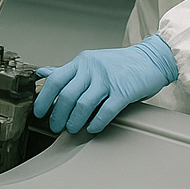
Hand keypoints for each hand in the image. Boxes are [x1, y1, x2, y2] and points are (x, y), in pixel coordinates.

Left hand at [34, 35, 177, 133]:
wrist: (151, 59)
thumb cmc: (118, 64)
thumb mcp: (90, 62)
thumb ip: (67, 70)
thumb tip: (42, 73)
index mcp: (81, 62)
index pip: (55, 80)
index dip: (44, 98)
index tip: (39, 113)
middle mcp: (92, 69)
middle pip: (67, 95)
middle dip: (58, 115)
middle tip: (55, 127)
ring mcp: (108, 79)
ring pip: (83, 105)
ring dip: (74, 121)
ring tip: (72, 129)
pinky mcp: (123, 91)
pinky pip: (105, 111)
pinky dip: (96, 123)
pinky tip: (92, 128)